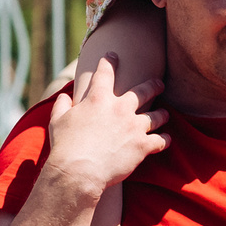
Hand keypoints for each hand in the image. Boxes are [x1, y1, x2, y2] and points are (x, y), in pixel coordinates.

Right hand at [42, 57, 170, 196]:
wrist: (79, 171)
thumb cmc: (66, 146)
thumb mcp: (57, 121)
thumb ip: (61, 106)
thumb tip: (64, 97)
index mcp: (99, 99)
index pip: (105, 73)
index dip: (109, 62)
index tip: (113, 55)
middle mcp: (120, 108)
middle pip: (143, 91)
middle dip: (153, 85)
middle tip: (159, 83)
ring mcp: (134, 126)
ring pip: (156, 116)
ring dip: (161, 114)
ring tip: (165, 113)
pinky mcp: (142, 146)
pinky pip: (160, 140)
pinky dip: (165, 140)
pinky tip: (167, 139)